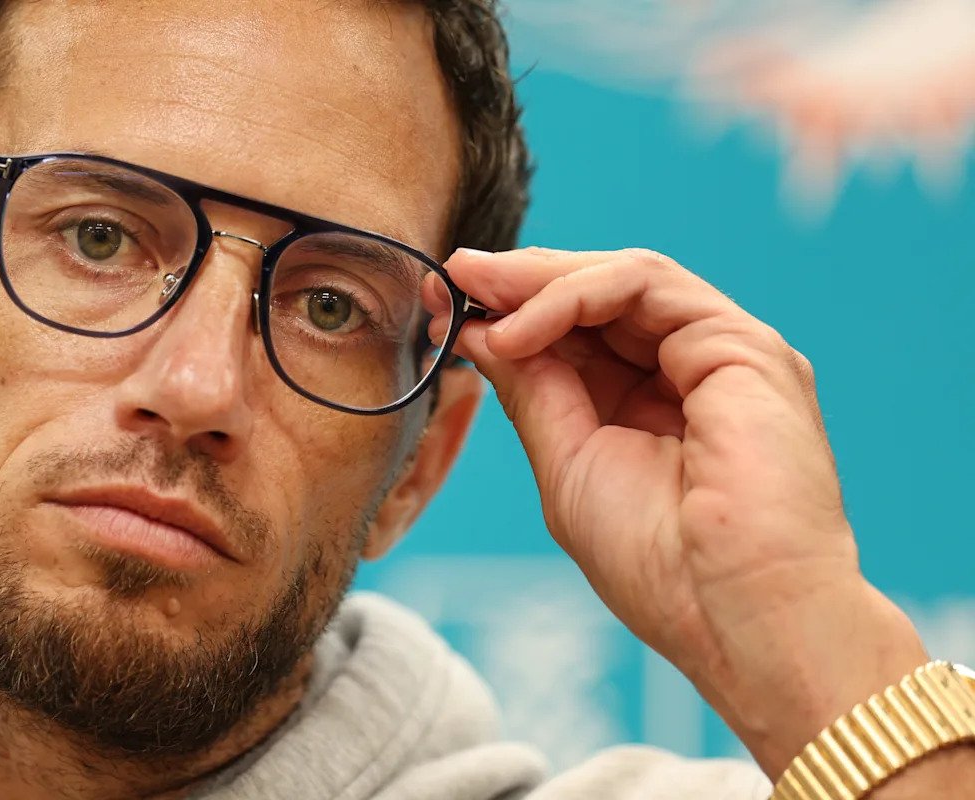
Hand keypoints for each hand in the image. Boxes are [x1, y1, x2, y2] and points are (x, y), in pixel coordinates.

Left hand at [424, 247, 928, 775]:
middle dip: (518, 283)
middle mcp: (692, 369)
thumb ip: (534, 391)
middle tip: (453, 277)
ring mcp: (720, 350)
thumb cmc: (660, 564)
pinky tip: (519, 327)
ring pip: (620, 278)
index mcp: (654, 404)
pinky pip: (644, 285)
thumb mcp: (570, 462)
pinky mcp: (740, 342)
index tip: (443, 307)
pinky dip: (572, 296)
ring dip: (538, 281)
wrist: (737, 615)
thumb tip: (482, 331)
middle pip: (599, 297)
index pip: (579, 334)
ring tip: (475, 290)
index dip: (511, 314)